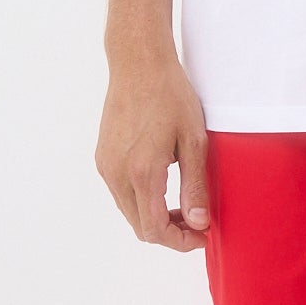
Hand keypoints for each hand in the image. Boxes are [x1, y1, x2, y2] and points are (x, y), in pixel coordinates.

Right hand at [95, 46, 211, 252]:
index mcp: (142, 172)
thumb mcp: (194, 140)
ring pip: (129, 212)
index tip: (203, 235)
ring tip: (185, 204)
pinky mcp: (102, 157)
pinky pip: (121, 193)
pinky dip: (142, 200)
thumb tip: (199, 222)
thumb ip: (194, 185)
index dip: (180, 241)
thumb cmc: (170, 95)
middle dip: (170, 232)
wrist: (138, 63)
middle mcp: (117, 174)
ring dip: (155, 217)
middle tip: (199, 221)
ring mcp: (106, 166)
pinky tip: (164, 185)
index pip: (155, 229)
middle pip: (140, 227)